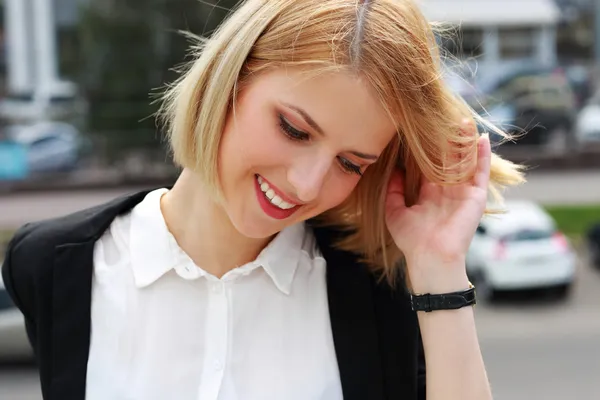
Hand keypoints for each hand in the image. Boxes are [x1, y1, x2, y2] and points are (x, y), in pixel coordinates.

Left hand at [385, 123, 490, 292]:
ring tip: (464, 120)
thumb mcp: (395, 212)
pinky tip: (482, 138)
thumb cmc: (412, 239)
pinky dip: (482, 155)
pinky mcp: (476, 196)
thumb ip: (393, 191)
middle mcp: (447, 190)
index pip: (430, 165)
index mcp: (430, 193)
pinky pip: (481, 172)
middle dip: (448, 139)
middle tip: (445, 117)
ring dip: (466, 141)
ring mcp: (463, 192)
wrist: (430, 256)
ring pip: (466, 161)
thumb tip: (394, 170)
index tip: (423, 129)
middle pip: (449, 158)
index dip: (428, 148)